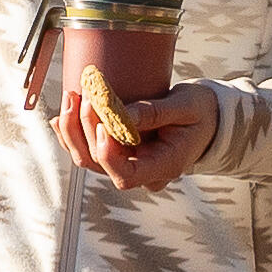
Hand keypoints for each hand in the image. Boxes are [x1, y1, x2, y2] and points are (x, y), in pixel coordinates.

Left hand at [62, 80, 221, 193]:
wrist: (209, 119)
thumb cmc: (202, 114)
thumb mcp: (187, 107)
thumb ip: (155, 112)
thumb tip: (122, 114)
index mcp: (163, 165)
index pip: (126, 175)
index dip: (107, 154)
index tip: (102, 125)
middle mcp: (141, 170)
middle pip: (98, 164)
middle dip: (83, 130)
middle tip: (82, 96)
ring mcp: (127, 162)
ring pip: (87, 157)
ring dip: (73, 129)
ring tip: (70, 97)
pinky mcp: (118, 150)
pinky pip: (88, 148)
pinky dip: (72, 132)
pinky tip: (63, 114)